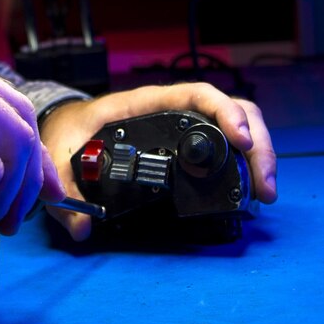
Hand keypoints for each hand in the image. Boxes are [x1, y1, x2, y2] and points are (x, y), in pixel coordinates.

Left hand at [38, 82, 276, 240]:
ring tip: (266, 192)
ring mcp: (182, 126)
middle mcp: (170, 110)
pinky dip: (245, 162)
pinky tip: (251, 187)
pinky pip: (225, 143)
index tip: (241, 141)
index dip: (224, 112)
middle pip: (230, 110)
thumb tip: (83, 227)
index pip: (195, 95)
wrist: (65, 127)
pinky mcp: (187, 144)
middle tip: (265, 186)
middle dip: (257, 143)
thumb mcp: (58, 154)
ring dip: (258, 154)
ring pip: (235, 125)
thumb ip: (63, 189)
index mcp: (145, 104)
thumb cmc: (67, 130)